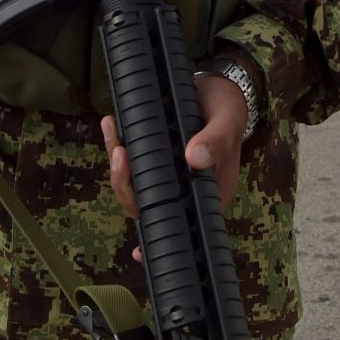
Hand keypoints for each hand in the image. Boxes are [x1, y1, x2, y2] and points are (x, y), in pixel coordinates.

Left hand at [100, 73, 250, 255]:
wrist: (220, 88)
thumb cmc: (229, 110)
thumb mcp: (228, 121)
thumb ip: (216, 140)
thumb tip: (195, 159)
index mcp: (206, 193)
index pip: (178, 221)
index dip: (157, 234)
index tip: (140, 251)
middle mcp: (183, 188)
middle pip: (147, 204)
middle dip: (127, 184)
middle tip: (120, 154)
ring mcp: (166, 172)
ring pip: (134, 183)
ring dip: (118, 164)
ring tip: (113, 135)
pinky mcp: (154, 154)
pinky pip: (131, 159)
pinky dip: (117, 143)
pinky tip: (110, 123)